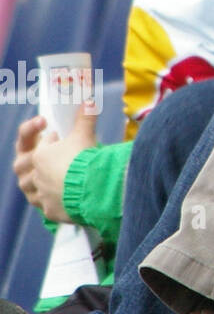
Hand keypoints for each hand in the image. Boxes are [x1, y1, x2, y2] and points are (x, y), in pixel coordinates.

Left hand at [12, 106, 98, 222]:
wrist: (91, 189)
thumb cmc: (83, 159)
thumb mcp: (85, 135)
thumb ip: (85, 118)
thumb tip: (89, 102)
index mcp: (38, 154)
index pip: (37, 142)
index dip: (48, 137)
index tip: (56, 133)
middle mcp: (32, 175)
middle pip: (23, 166)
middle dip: (33, 160)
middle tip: (49, 156)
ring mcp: (39, 194)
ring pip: (28, 188)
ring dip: (37, 182)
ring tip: (52, 178)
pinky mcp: (48, 210)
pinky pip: (44, 204)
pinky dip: (50, 199)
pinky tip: (61, 196)